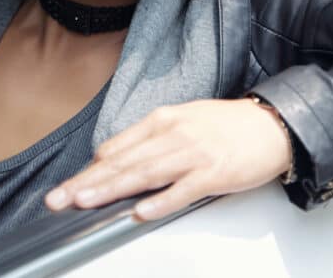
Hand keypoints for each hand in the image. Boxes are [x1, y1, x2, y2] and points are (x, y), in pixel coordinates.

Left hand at [44, 98, 293, 220]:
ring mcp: (193, 154)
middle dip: (88, 182)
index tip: (67, 186)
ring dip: (112, 188)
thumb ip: (149, 140)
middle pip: (123, 162)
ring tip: (86, 201)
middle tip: (60, 197)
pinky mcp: (214, 173)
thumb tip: (113, 159)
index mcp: (163, 120)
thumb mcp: (182, 121)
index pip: (116, 148)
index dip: (89, 170)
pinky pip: (182, 190)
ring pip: (144, 174)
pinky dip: (161, 202)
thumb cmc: (227, 126)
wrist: (272, 124)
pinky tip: (141, 212)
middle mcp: (173, 134)